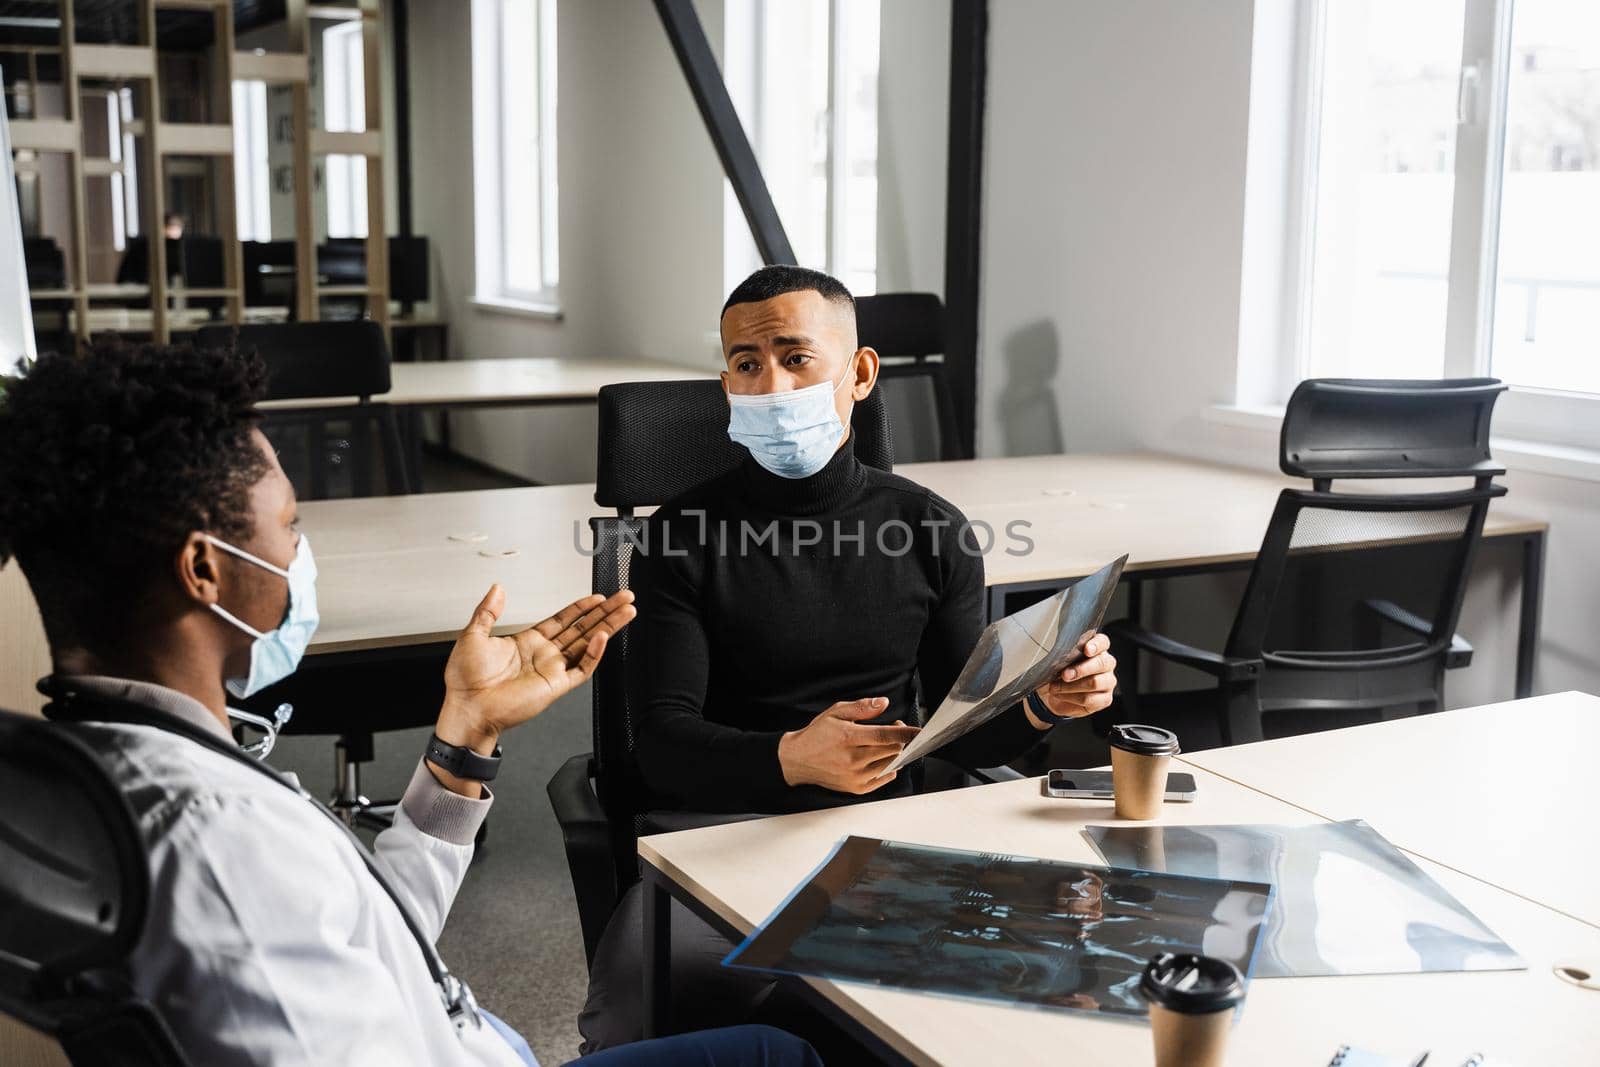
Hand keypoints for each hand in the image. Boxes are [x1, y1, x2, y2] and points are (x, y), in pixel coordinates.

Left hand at [437, 584, 635, 753]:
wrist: (467, 709)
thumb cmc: (466, 680)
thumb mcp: (473, 635)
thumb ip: (488, 611)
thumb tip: (497, 588)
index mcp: (528, 642)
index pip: (563, 620)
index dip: (581, 607)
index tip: (597, 597)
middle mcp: (544, 654)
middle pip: (583, 628)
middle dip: (605, 612)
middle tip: (624, 598)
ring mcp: (552, 669)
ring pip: (589, 644)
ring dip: (609, 627)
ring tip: (627, 612)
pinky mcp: (556, 686)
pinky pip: (582, 667)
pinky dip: (594, 653)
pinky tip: (603, 637)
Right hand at [777, 697, 920, 794]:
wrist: (797, 760)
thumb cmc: (817, 735)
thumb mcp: (836, 713)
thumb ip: (862, 707)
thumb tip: (883, 703)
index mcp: (849, 738)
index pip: (885, 736)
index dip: (905, 733)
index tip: (919, 731)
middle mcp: (853, 759)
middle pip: (891, 751)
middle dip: (900, 739)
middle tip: (895, 729)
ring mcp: (855, 776)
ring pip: (890, 764)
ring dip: (895, 753)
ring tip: (887, 743)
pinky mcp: (856, 788)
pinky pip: (884, 778)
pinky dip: (889, 768)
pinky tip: (882, 758)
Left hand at [1025, 632, 1116, 727]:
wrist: (1054, 692)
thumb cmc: (1059, 671)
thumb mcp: (1057, 660)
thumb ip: (1062, 655)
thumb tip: (1057, 655)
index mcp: (1097, 648)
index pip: (1102, 642)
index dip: (1096, 645)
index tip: (1086, 650)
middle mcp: (1107, 663)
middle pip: (1101, 663)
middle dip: (1080, 669)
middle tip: (1064, 674)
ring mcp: (1108, 682)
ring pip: (1095, 683)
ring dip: (1072, 686)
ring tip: (1055, 687)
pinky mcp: (1105, 699)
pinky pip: (1090, 699)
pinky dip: (1072, 698)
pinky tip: (1061, 695)